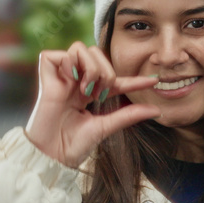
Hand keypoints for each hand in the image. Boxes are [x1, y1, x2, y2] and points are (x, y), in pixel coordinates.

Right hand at [24, 41, 160, 168]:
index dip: (133, 79)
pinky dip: (70, 64)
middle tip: (100, 94)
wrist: (52, 153)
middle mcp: (75, 81)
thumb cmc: (73, 145)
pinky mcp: (46, 74)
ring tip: (85, 91)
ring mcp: (60, 77)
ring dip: (91, 68)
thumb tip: (157, 110)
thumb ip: (129, 115)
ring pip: (81, 49)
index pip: (114, 79)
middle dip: (106, 71)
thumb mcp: (106, 126)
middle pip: (96, 52)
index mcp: (88, 92)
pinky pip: (59, 54)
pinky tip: (70, 82)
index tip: (153, 82)